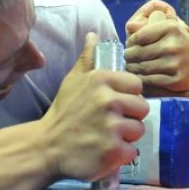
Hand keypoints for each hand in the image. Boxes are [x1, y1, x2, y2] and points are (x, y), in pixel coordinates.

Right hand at [39, 32, 147, 181]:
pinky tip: (106, 151)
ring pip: (139, 130)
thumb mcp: (73, 81)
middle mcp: (108, 101)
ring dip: (127, 136)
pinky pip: (132, 150)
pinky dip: (122, 154)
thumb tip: (94, 34)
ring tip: (107, 137)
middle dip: (130, 116)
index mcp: (101, 80)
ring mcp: (111, 127)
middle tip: (111, 122)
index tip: (115, 104)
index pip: (136, 85)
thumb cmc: (63, 112)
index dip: (128, 95)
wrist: (46, 147)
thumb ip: (88, 58)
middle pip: (142, 108)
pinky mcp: (113, 151)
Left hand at [124, 4, 188, 94]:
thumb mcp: (169, 29)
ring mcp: (175, 63)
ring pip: (142, 68)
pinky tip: (140, 77)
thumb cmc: (179, 45)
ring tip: (131, 67)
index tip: (130, 45)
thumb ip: (150, 26)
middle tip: (127, 58)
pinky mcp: (176, 80)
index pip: (139, 36)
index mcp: (171, 28)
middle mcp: (173, 45)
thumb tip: (129, 26)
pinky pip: (150, 80)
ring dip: (133, 68)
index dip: (131, 42)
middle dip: (129, 56)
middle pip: (139, 52)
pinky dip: (142, 79)